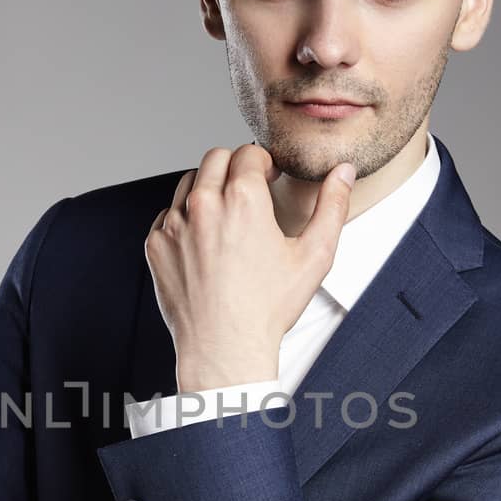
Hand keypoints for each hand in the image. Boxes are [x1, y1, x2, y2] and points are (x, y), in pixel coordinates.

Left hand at [146, 144, 354, 391]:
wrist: (224, 348)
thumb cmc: (268, 309)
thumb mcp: (313, 256)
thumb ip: (332, 206)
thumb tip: (343, 172)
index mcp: (243, 199)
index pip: (248, 152)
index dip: (264, 163)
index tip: (269, 178)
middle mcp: (203, 205)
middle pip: (215, 158)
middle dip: (235, 167)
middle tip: (249, 191)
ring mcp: (174, 224)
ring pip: (189, 182)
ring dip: (208, 188)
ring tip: (226, 215)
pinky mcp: (156, 245)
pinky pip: (168, 213)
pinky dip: (185, 217)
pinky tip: (204, 240)